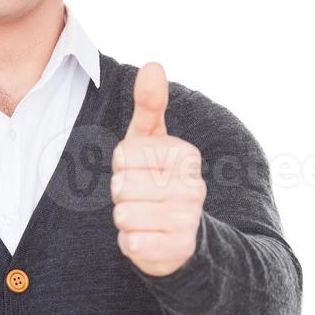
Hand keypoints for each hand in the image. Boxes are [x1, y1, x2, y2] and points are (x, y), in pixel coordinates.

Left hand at [110, 62, 205, 276]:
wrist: (179, 235)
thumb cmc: (156, 178)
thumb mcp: (150, 140)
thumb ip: (149, 104)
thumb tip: (153, 64)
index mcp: (185, 154)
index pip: (123, 155)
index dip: (121, 166)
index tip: (138, 170)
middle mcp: (193, 185)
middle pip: (121, 186)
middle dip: (121, 194)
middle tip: (139, 196)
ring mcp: (189, 219)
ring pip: (124, 215)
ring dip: (124, 218)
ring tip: (143, 215)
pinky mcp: (180, 250)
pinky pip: (131, 243)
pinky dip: (130, 242)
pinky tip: (146, 237)